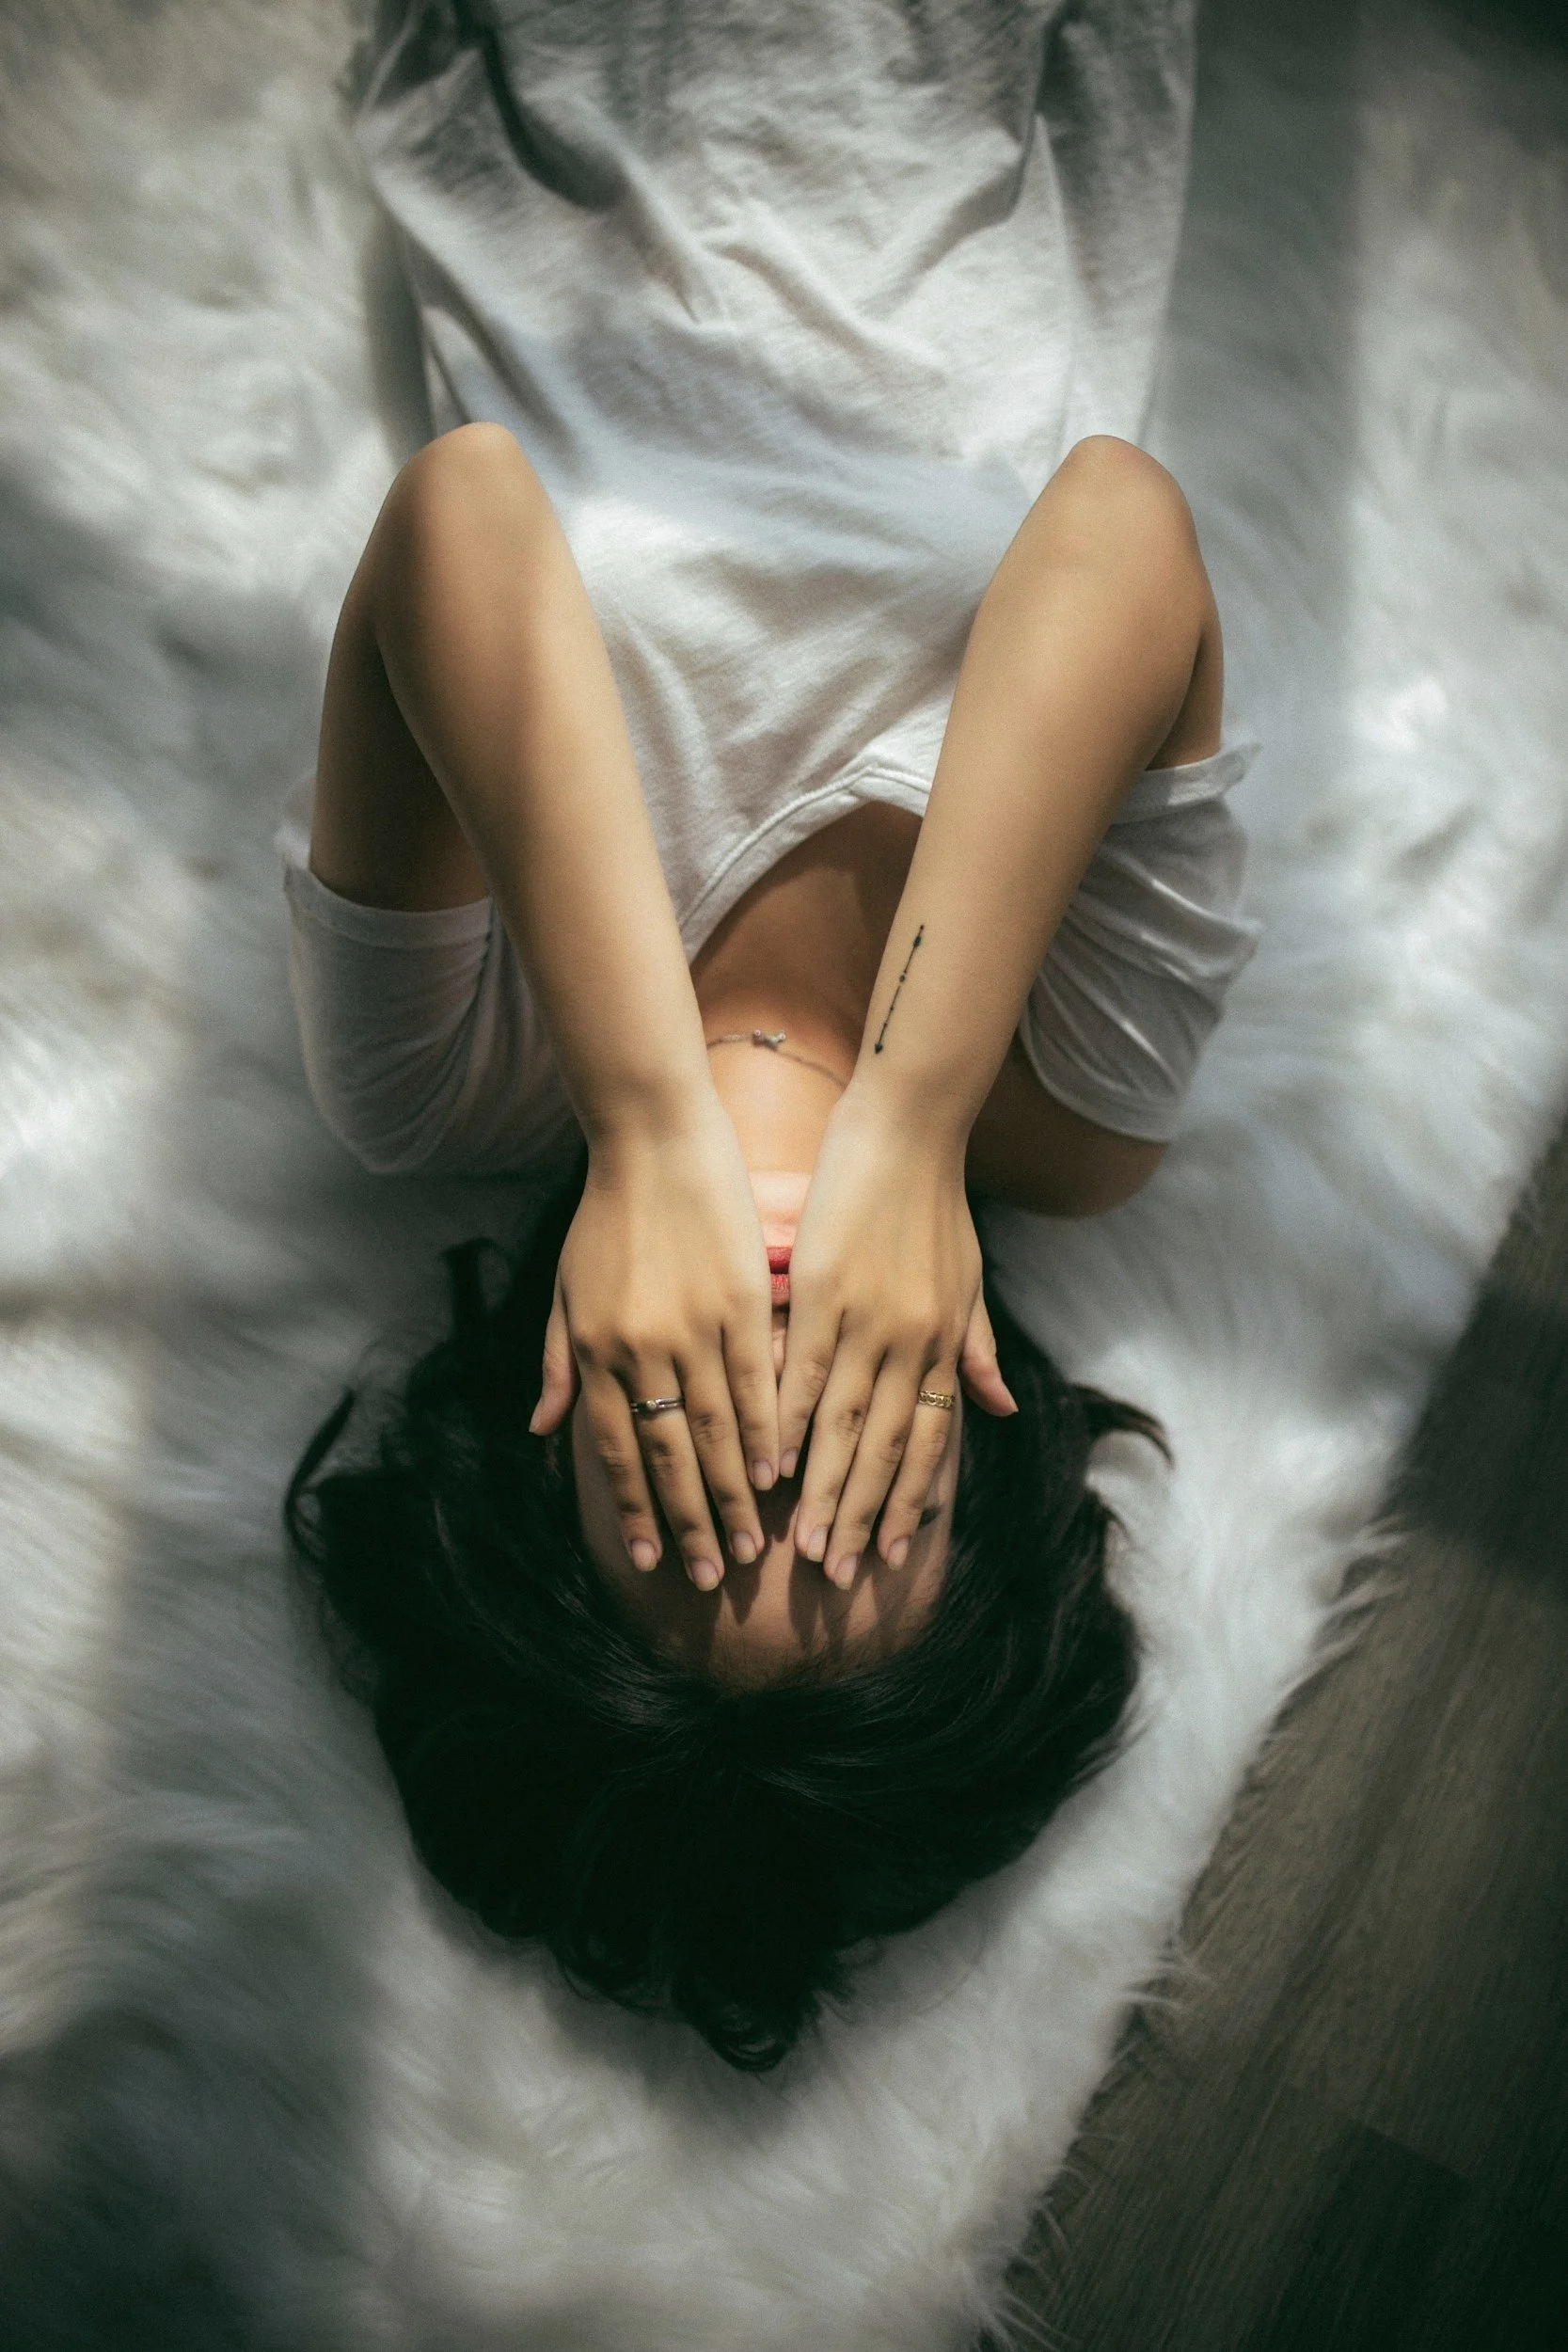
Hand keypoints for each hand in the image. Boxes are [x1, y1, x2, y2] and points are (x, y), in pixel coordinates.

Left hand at [529, 1101, 777, 1586]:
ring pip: (716, 1428)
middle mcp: (640, 1347)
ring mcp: (693, 1326)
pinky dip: (767, 1429)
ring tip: (752, 1543)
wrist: (652, 1139)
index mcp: (595, 1349)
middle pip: (667, 1454)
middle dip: (689, 1521)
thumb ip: (559, 1364)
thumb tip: (545, 1434)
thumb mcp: (566, 1291)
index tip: (647, 1558)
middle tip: (712, 1577)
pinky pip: (755, 1380)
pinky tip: (780, 1469)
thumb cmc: (605, 1215)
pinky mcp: (739, 1300)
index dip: (631, 1507)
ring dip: (734, 1491)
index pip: (613, 1449)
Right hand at [777, 1094, 1017, 1585]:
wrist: (911, 1125)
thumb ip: (978, 1348)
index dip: (908, 1502)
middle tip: (837, 1575)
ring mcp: (868, 1320)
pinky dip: (787, 1421)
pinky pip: (803, 1371)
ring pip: (843, 1424)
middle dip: (861, 1517)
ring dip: (821, 1489)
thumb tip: (1001, 1411)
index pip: (927, 1442)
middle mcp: (912, 1343)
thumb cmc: (936, 1200)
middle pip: (884, 1449)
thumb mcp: (970, 1280)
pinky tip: (768, 1461)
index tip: (889, 1556)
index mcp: (944, 1343)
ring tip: (799, 1544)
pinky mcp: (825, 1291)